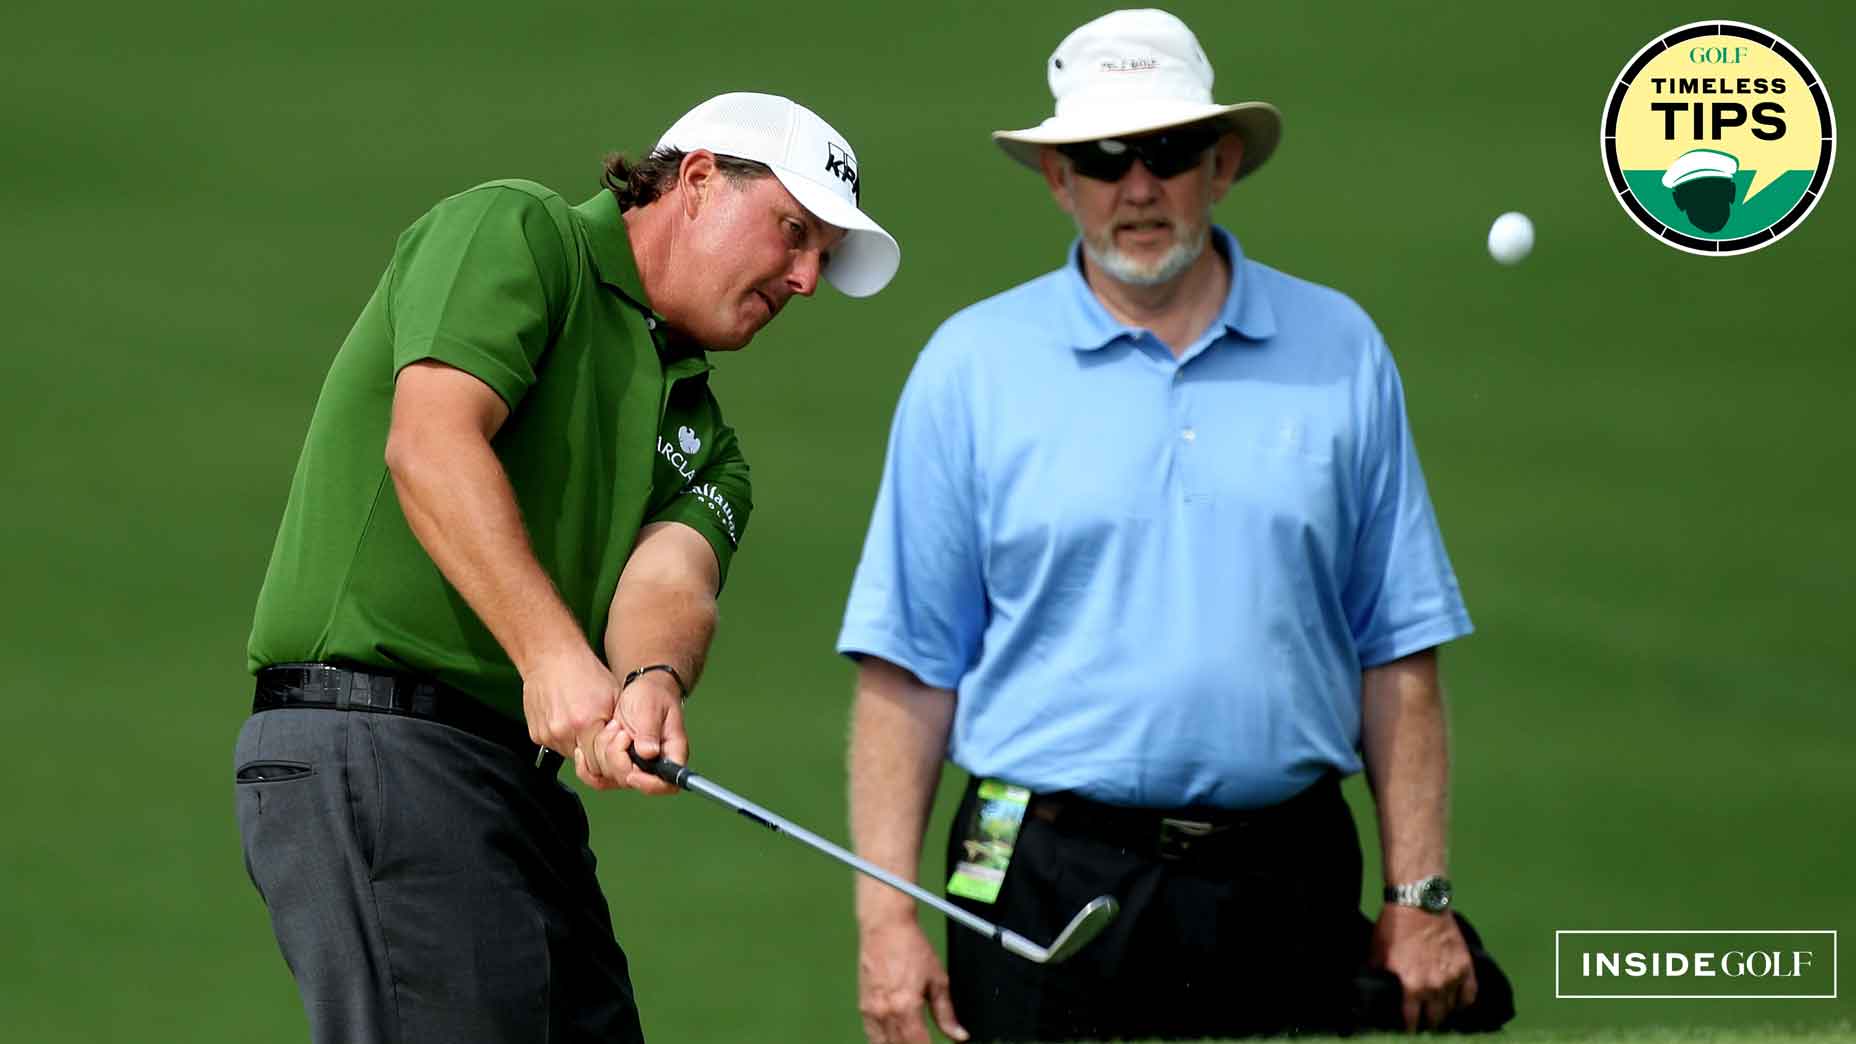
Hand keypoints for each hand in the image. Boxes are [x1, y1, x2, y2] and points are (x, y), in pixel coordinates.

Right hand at [521, 647, 621, 785]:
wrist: (550, 656)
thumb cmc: (584, 671)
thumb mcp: (614, 696)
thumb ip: (618, 726)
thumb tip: (625, 747)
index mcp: (585, 724)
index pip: (600, 763)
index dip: (609, 755)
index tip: (613, 743)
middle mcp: (562, 733)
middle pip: (585, 761)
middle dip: (595, 752)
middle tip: (599, 732)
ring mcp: (547, 735)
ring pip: (570, 754)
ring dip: (579, 745)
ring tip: (582, 720)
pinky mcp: (535, 734)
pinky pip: (555, 745)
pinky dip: (564, 738)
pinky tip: (568, 718)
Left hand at [589, 669, 688, 794]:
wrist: (642, 689)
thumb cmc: (653, 695)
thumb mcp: (651, 708)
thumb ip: (649, 731)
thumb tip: (648, 753)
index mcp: (671, 753)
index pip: (666, 784)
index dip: (648, 784)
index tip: (632, 773)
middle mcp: (654, 764)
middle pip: (632, 781)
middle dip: (618, 758)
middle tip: (620, 731)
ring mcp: (634, 765)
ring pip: (612, 777)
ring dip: (604, 752)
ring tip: (613, 727)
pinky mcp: (617, 762)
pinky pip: (599, 775)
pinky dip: (588, 764)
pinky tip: (589, 745)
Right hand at [857, 917, 966, 1043]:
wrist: (885, 926)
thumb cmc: (910, 947)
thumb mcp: (938, 980)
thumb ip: (946, 1013)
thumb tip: (959, 1036)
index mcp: (906, 1007)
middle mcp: (885, 1013)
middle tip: (925, 1043)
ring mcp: (871, 1011)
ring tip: (912, 1042)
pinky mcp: (863, 1007)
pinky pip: (872, 1037)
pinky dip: (884, 1043)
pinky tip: (895, 1040)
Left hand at [1369, 905, 1477, 1031]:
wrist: (1419, 903)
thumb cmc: (1393, 927)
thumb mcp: (1377, 954)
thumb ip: (1378, 975)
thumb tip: (1373, 988)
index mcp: (1411, 987)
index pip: (1412, 1021)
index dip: (1409, 1027)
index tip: (1408, 1028)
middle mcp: (1435, 987)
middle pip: (1435, 1018)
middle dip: (1428, 1022)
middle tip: (1423, 1021)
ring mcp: (1453, 977)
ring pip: (1452, 1008)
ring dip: (1444, 1011)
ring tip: (1438, 1012)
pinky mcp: (1466, 966)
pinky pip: (1470, 995)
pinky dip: (1464, 1001)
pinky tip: (1457, 1003)